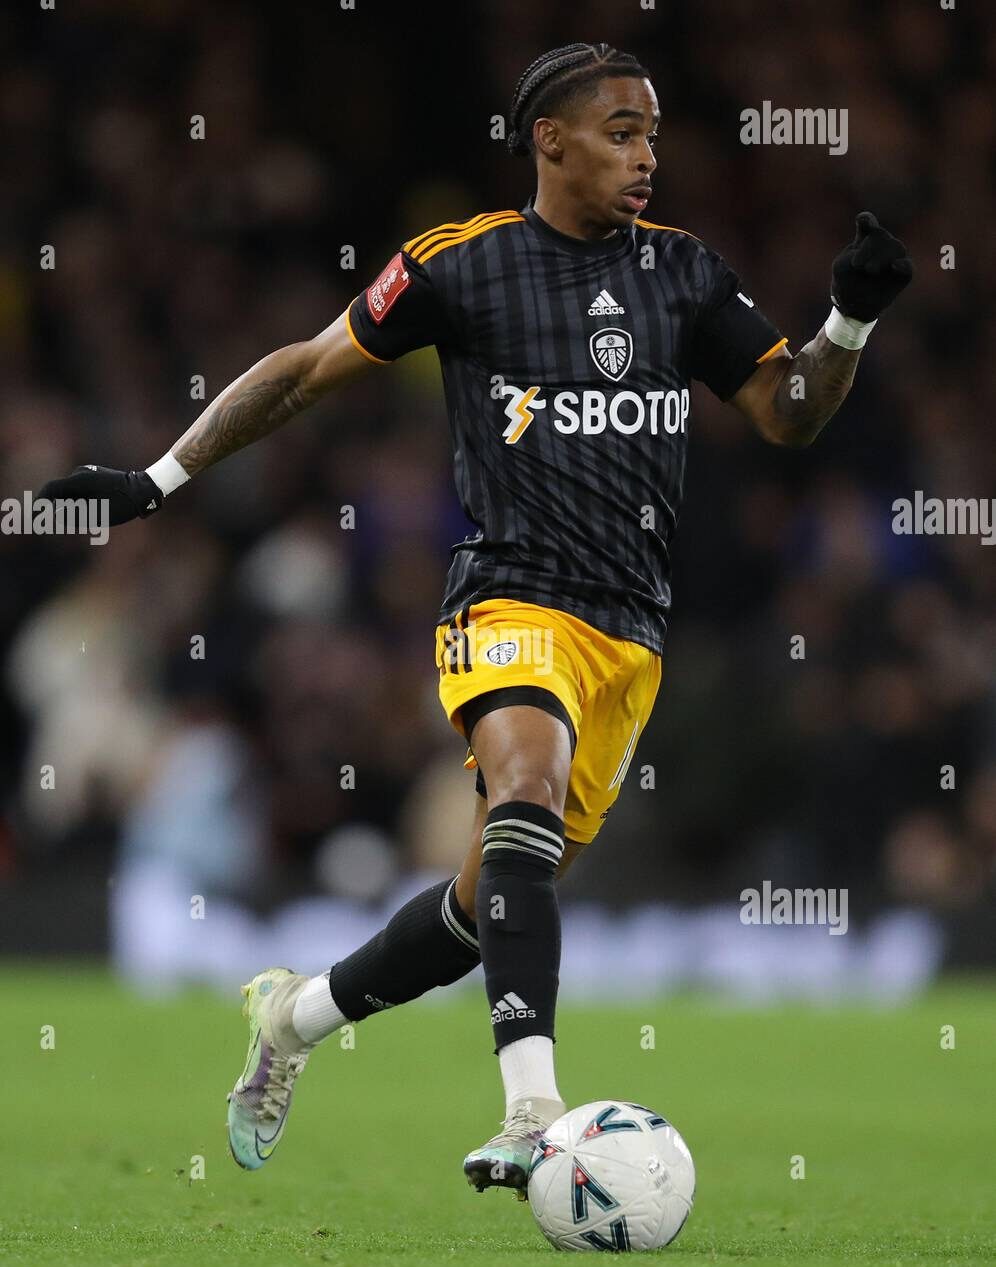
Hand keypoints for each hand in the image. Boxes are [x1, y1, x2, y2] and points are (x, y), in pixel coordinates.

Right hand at [36, 465, 163, 525]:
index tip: (35, 516)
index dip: (40, 503)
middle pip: (58, 491)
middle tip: (48, 523)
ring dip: (66, 505)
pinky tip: (84, 512)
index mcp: (79, 481)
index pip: (50, 490)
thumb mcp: (97, 515)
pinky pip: (78, 490)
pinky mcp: (94, 476)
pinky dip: (75, 501)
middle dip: (52, 507)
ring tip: (74, 521)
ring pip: (69, 491)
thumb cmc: (122, 504)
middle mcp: (80, 474)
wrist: (144, 490)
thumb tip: (52, 516)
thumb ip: (72, 516)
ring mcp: (87, 473)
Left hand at [831, 212, 912, 320]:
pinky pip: (907, 267)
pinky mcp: (903, 273)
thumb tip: (886, 262)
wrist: (855, 307)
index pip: (867, 222)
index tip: (863, 222)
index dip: (867, 221)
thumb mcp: (842, 269)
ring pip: (895, 247)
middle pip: (879, 235)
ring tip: (869, 271)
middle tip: (858, 266)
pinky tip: (894, 266)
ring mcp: (895, 256)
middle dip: (867, 249)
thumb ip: (858, 257)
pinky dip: (902, 265)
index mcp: (864, 238)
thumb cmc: (847, 283)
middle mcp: (882, 243)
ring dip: (879, 259)